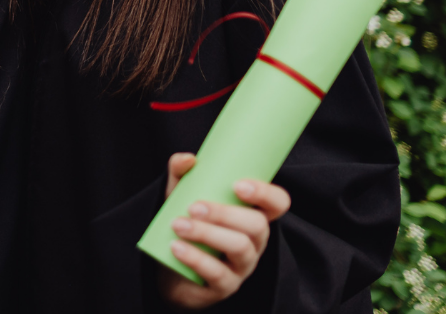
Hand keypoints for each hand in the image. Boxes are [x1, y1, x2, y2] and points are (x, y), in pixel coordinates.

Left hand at [155, 153, 291, 308]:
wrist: (167, 269)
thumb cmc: (185, 225)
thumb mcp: (181, 196)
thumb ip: (181, 173)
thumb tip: (189, 159)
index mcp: (251, 216)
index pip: (277, 203)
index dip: (266, 193)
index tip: (237, 185)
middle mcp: (254, 241)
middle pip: (257, 225)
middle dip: (225, 214)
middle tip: (193, 207)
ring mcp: (242, 266)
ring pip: (239, 247)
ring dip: (207, 233)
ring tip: (178, 225)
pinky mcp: (225, 286)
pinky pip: (218, 274)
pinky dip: (195, 258)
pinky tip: (176, 247)